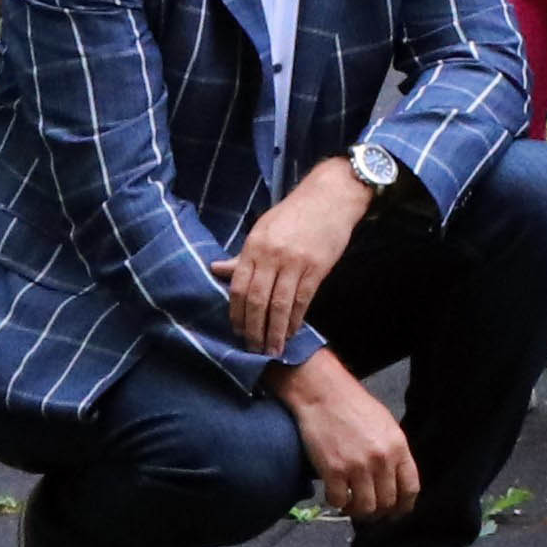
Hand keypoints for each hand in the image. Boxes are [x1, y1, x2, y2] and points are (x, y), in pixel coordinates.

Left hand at [226, 159, 374, 358]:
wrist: (330, 197)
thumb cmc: (294, 213)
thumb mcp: (263, 229)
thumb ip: (243, 255)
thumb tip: (216, 270)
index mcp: (255, 246)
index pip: (239, 287)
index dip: (236, 313)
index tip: (236, 332)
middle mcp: (272, 256)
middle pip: (258, 301)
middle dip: (254, 329)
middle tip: (253, 348)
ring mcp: (296, 263)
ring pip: (280, 305)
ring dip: (275, 331)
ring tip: (272, 349)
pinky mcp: (317, 268)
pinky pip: (303, 300)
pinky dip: (296, 320)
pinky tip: (291, 332)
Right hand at [284, 351, 418, 523]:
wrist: (324, 393)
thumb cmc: (354, 406)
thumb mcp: (385, 425)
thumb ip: (393, 452)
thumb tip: (395, 480)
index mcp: (398, 447)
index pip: (410, 488)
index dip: (403, 506)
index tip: (395, 513)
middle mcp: (381, 459)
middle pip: (387, 502)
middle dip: (378, 512)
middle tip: (367, 509)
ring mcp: (357, 466)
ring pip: (365, 508)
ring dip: (357, 510)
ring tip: (350, 503)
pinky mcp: (333, 471)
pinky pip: (338, 501)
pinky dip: (336, 502)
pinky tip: (334, 493)